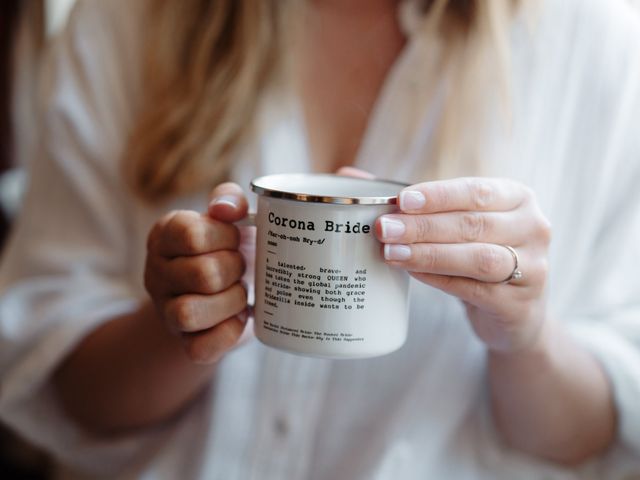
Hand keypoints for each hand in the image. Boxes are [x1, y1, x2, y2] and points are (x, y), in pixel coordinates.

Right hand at [145, 183, 249, 363]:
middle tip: (241, 267)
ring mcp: (166, 311)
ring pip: (190, 314)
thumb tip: (226, 207)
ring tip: (240, 293)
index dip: (225, 237)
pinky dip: (228, 333)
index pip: (191, 234)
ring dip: (230, 302)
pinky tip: (238, 317)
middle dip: (234, 270)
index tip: (236, 238)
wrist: (226, 288)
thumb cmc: (229, 247)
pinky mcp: (184, 343)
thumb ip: (229, 199)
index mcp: (165, 235)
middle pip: (201, 275)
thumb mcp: (229, 217)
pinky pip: (201, 348)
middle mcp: (157, 273)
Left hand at [375, 177, 551, 353]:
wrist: (515, 311)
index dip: (438, 195)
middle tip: (384, 228)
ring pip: (478, 257)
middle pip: (472, 224)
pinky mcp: (520, 303)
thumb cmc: (476, 252)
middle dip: (423, 226)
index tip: (401, 200)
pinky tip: (413, 273)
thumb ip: (411, 201)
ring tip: (392, 252)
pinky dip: (440, 279)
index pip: (476, 191)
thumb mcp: (457, 223)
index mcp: (517, 198)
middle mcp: (533, 227)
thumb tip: (347, 174)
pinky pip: (475, 288)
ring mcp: (533, 267)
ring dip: (430, 253)